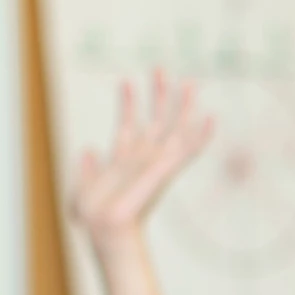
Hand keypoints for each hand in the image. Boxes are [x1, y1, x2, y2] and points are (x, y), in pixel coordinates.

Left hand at [70, 71, 213, 249]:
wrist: (104, 227)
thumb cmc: (93, 215)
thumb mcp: (83, 186)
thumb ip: (88, 167)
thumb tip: (88, 149)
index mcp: (123, 160)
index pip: (128, 124)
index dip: (126, 102)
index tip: (125, 81)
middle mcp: (143, 158)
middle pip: (155, 120)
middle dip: (158, 94)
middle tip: (160, 68)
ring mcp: (156, 162)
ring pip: (174, 128)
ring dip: (182, 105)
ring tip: (190, 82)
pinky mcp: (166, 168)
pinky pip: (187, 149)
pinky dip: (201, 135)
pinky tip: (212, 118)